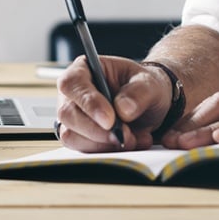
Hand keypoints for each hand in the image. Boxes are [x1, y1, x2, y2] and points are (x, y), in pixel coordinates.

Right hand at [56, 55, 171, 151]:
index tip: (110, 120)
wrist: (150, 105)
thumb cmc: (144, 87)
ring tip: (132, 138)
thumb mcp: (149, 83)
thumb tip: (123, 110)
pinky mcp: (79, 138)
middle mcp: (72, 94)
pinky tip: (129, 143)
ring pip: (72, 137)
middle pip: (68, 114)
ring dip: (102, 143)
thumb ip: (138, 92)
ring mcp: (73, 117)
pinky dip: (106, 151)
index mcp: (84, 69)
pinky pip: (83, 150)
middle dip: (97, 130)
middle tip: (124, 135)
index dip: (88, 102)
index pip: (72, 83)